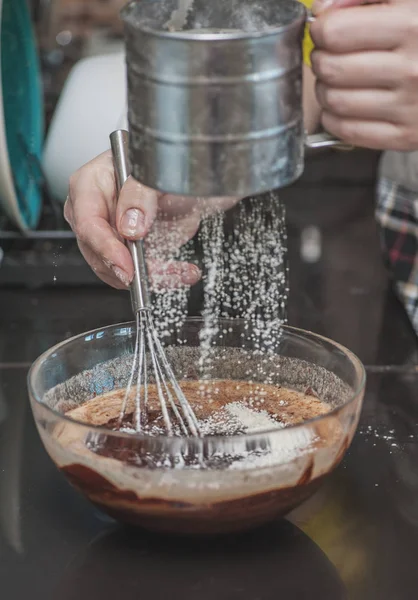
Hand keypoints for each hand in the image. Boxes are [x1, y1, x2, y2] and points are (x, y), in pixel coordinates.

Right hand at [64, 150, 238, 288]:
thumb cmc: (172, 161)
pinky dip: (161, 276)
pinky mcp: (131, 248)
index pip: (87, 220)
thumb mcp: (158, 169)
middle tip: (150, 277)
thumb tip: (129, 226)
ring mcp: (113, 230)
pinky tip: (182, 272)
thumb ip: (140, 193)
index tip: (125, 264)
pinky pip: (138, 272)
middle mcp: (98, 208)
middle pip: (97, 250)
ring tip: (179, 272)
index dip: (104, 247)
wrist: (198, 175)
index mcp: (93, 181)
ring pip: (117, 267)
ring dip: (150, 276)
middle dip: (126, 268)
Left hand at [310, 0, 417, 149]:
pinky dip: (334, 119)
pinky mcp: (407, 135)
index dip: (322, 30)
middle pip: (331, 69)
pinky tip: (343, 106)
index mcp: (413, 25)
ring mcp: (410, 106)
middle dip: (321, 61)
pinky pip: (348, 131)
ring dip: (325, 91)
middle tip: (329, 57)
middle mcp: (413, 68)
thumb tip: (323, 10)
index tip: (327, 31)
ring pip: (335, 102)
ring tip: (337, 81)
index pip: (336, 32)